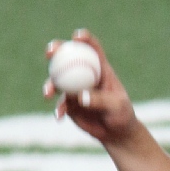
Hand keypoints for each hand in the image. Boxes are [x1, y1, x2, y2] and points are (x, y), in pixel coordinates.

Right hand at [43, 29, 136, 146]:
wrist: (116, 133)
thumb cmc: (122, 115)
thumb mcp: (116, 107)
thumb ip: (100, 100)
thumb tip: (80, 96)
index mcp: (100, 69)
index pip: (92, 49)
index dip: (84, 39)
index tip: (77, 37)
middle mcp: (85, 74)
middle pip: (68, 57)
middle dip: (56, 50)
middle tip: (50, 52)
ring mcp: (75, 88)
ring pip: (58, 80)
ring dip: (50, 84)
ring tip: (47, 93)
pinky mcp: (69, 103)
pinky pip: (60, 104)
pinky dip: (58, 109)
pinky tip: (58, 116)